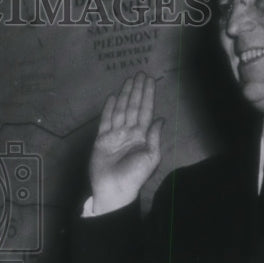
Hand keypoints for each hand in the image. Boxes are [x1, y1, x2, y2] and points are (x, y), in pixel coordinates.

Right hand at [89, 72, 162, 213]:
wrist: (114, 188)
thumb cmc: (134, 175)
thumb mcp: (151, 157)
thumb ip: (154, 136)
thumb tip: (161, 118)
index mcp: (142, 136)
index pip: (146, 111)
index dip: (148, 95)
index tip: (149, 81)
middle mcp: (129, 132)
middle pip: (134, 106)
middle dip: (137, 90)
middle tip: (140, 73)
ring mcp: (115, 134)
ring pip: (121, 109)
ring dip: (125, 94)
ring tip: (129, 80)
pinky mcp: (102, 139)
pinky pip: (106, 120)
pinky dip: (109, 108)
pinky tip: (113, 96)